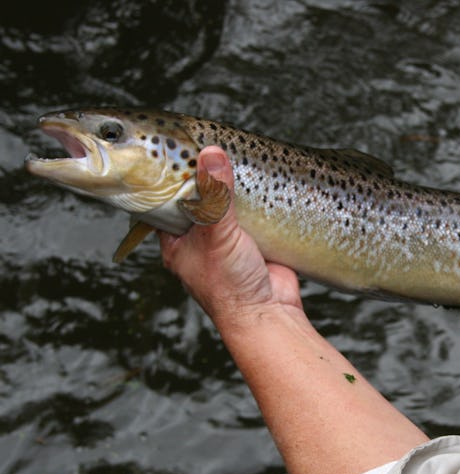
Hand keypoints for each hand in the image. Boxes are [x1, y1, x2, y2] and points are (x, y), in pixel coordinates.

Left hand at [159, 146, 302, 327]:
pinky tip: (259, 182)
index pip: (164, 200)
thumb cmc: (230, 286)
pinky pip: (252, 214)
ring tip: (234, 158)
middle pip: (198, 198)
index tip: (176, 148)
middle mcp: (199, 241)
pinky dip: (256, 200)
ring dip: (232, 188)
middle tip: (208, 147)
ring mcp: (227, 242)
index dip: (169, 176)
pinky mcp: (255, 242)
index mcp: (176, 242)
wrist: (269, 315)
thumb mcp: (215, 233)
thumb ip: (214, 194)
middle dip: (205, 177)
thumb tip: (211, 155)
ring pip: (226, 206)